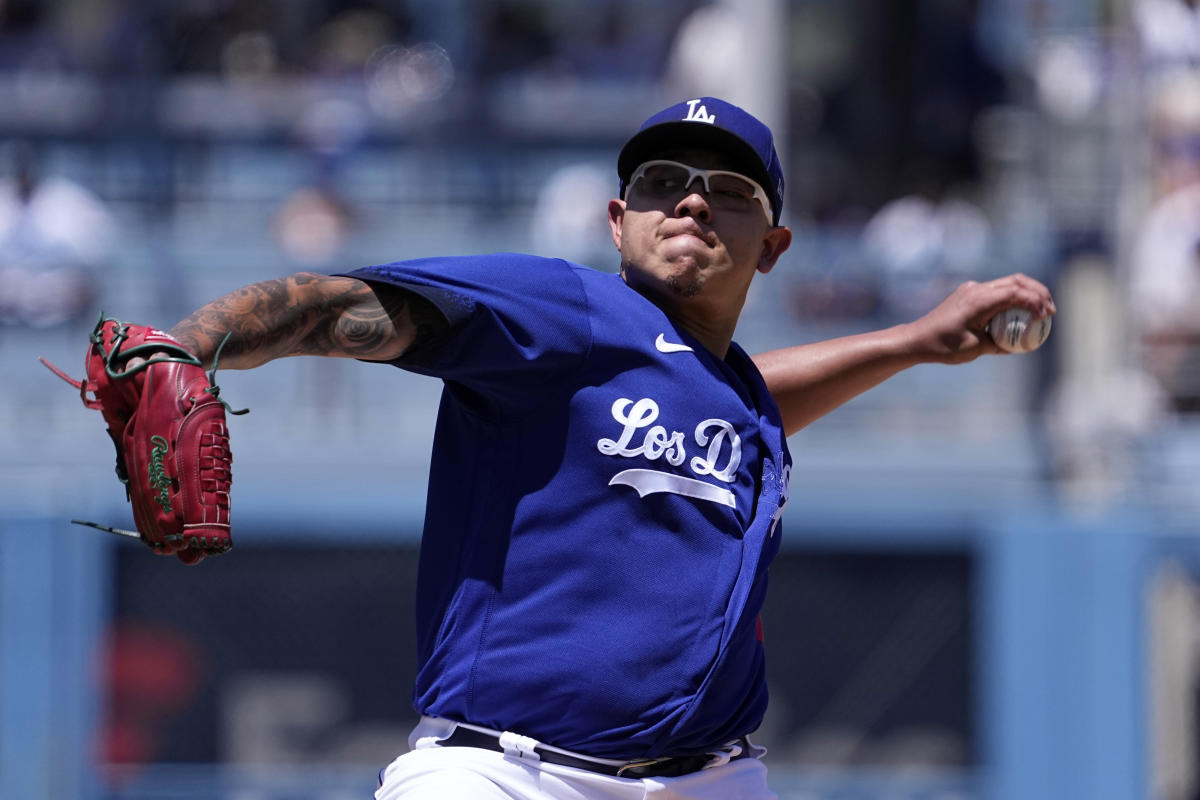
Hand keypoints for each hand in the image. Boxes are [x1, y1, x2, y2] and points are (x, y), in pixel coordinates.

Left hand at [903, 273, 1055, 363]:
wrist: (917, 339)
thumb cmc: (944, 346)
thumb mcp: (976, 349)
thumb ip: (1000, 343)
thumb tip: (1023, 344)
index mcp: (979, 300)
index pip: (1016, 293)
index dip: (1036, 301)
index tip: (1047, 316)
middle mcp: (976, 289)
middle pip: (1016, 281)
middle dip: (1038, 292)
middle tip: (1051, 310)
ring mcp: (972, 289)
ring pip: (1008, 283)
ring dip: (1027, 293)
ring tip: (1042, 310)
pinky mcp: (969, 294)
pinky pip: (997, 292)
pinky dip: (1012, 299)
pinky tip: (1020, 314)